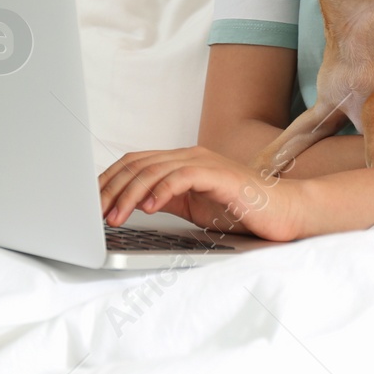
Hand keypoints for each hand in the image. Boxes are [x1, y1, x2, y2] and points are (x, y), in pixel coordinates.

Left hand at [97, 146, 309, 241]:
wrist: (283, 212)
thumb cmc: (241, 211)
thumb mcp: (193, 208)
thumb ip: (166, 200)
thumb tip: (132, 204)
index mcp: (181, 161)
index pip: (134, 163)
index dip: (108, 181)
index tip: (90, 204)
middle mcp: (189, 156)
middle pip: (137, 164)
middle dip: (110, 189)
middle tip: (94, 214)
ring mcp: (205, 162)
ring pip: (154, 170)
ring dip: (129, 195)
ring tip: (115, 217)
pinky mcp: (219, 175)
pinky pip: (183, 177)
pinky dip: (161, 190)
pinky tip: (149, 208)